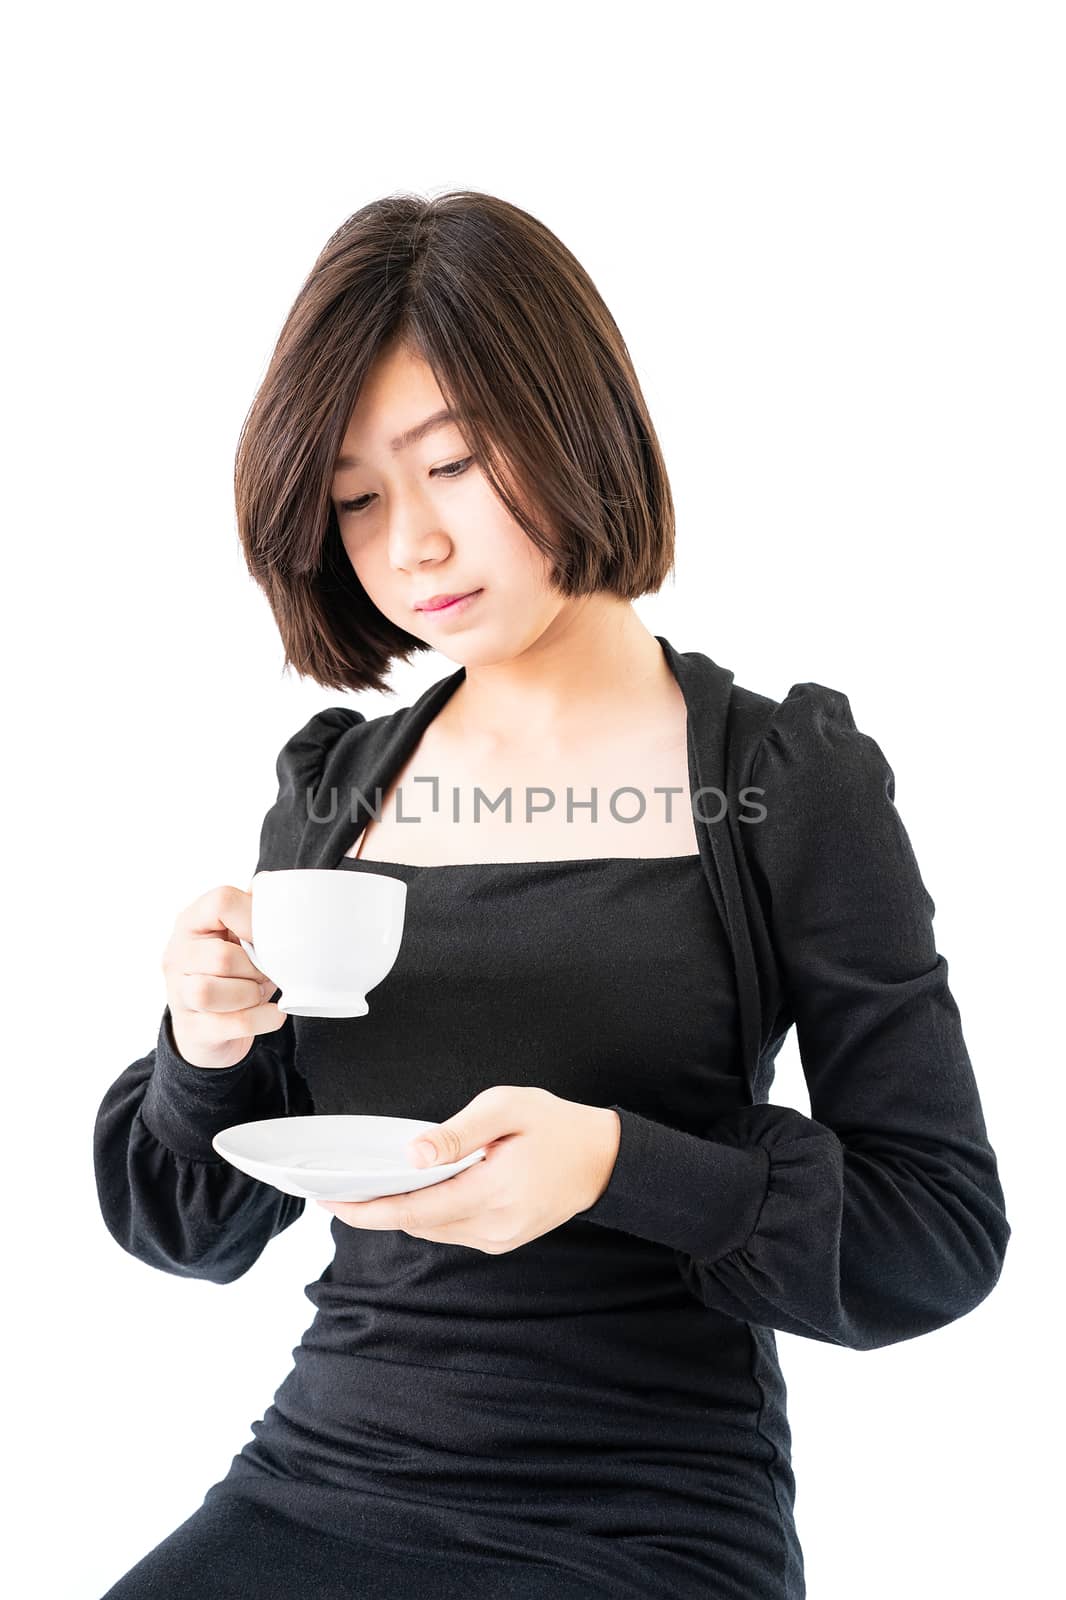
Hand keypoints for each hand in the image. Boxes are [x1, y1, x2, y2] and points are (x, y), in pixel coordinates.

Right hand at [161, 885, 287, 1069]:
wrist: (211, 1029)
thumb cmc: (232, 973)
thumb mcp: (240, 937)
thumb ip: (253, 911)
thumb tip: (273, 886)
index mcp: (191, 922)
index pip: (221, 901)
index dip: (254, 918)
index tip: (269, 936)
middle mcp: (177, 955)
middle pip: (221, 957)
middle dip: (254, 968)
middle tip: (265, 972)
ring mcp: (178, 995)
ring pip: (210, 992)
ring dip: (250, 994)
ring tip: (259, 992)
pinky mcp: (192, 1029)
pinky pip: (231, 1024)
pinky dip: (261, 1019)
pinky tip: (272, 1013)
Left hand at [317, 1087, 620, 1253]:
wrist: (603, 1159)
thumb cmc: (556, 1126)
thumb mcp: (507, 1108)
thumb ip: (457, 1132)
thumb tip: (413, 1155)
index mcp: (493, 1192)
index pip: (414, 1210)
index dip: (367, 1210)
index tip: (331, 1203)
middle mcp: (494, 1226)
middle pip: (417, 1223)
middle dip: (376, 1208)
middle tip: (337, 1190)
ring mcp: (499, 1238)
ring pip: (432, 1229)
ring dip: (401, 1210)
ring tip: (368, 1188)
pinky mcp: (502, 1239)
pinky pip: (451, 1229)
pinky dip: (428, 1212)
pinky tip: (416, 1191)